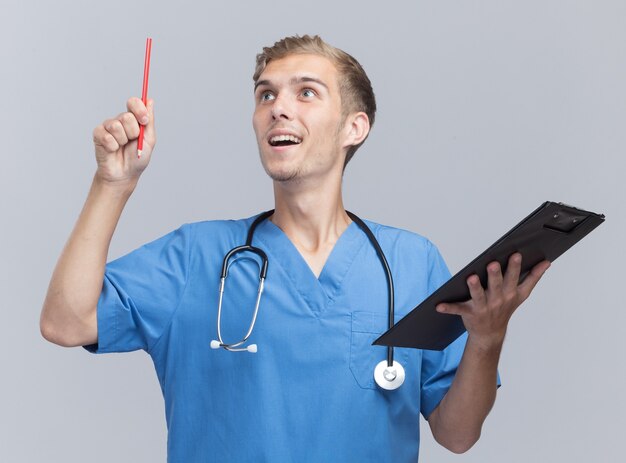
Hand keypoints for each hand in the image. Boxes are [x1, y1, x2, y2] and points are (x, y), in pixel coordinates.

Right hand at [92, 97, 155, 185]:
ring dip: (123, 141)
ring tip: (122, 147)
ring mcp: (108, 126)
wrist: (125, 174)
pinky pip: (107, 137)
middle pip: (127, 116)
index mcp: (133, 119)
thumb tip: (149, 100)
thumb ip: (149, 120)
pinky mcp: (98, 134)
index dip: (139, 110)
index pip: (134, 102)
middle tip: (132, 141)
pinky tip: (113, 150)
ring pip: (116, 126)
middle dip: (133, 132)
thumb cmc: (137, 157)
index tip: (144, 121)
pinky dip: (112, 146)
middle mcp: (120, 120)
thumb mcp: (149, 139)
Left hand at [436, 253, 550, 348]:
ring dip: (475, 287)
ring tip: (471, 277)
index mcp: (510, 293)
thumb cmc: (505, 308)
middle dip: (496, 275)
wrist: (490, 333)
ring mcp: (483, 308)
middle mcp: (498, 300)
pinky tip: (438, 305)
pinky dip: (448, 308)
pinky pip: (457, 310)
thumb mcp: (521, 294)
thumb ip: (534, 277)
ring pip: (478, 296)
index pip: (515, 278)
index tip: (516, 254)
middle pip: (497, 285)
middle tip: (493, 263)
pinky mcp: (469, 313)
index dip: (516, 267)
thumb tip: (546, 262)